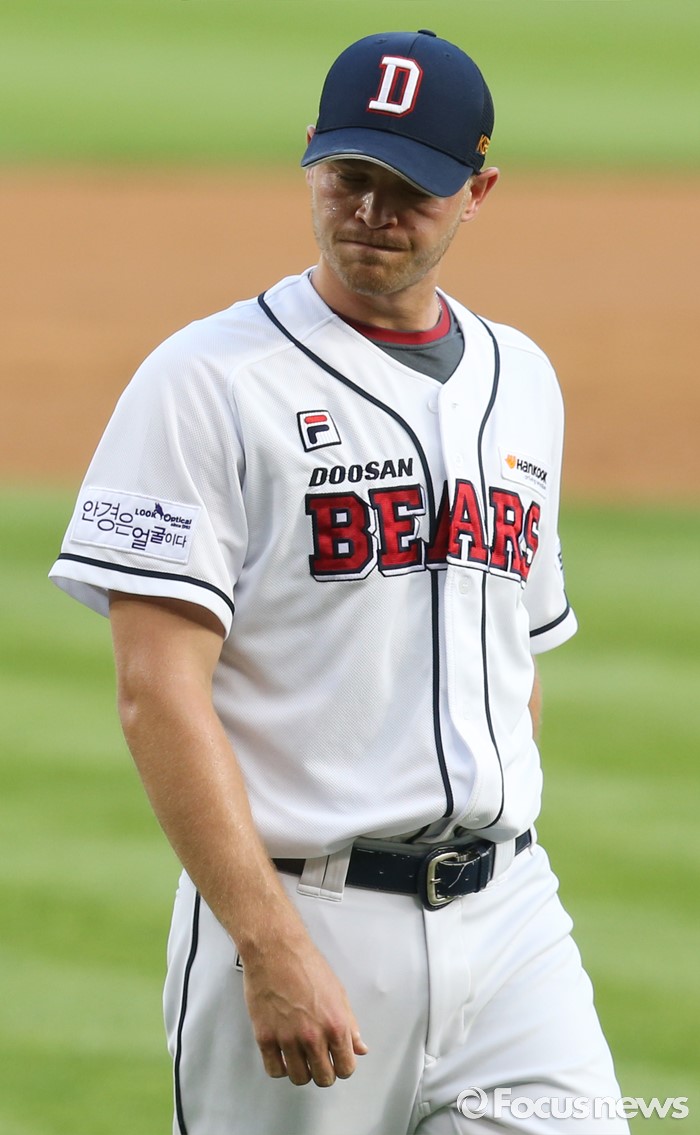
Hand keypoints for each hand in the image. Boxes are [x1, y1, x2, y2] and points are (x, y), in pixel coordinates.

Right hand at [242, 934, 368, 1086]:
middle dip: (324, 1072)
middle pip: (323, 1078)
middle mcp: (313, 1036)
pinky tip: (283, 1057)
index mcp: (336, 1025)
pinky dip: (280, 1068)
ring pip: (299, 1078)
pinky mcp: (265, 1037)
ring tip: (301, 1058)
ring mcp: (288, 1039)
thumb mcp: (338, 992)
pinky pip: (274, 1070)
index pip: (346, 1068)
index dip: (343, 1067)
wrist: (275, 949)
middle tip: (319, 1062)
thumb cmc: (306, 964)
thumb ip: (350, 1024)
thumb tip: (359, 1047)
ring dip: (302, 1071)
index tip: (338, 1062)